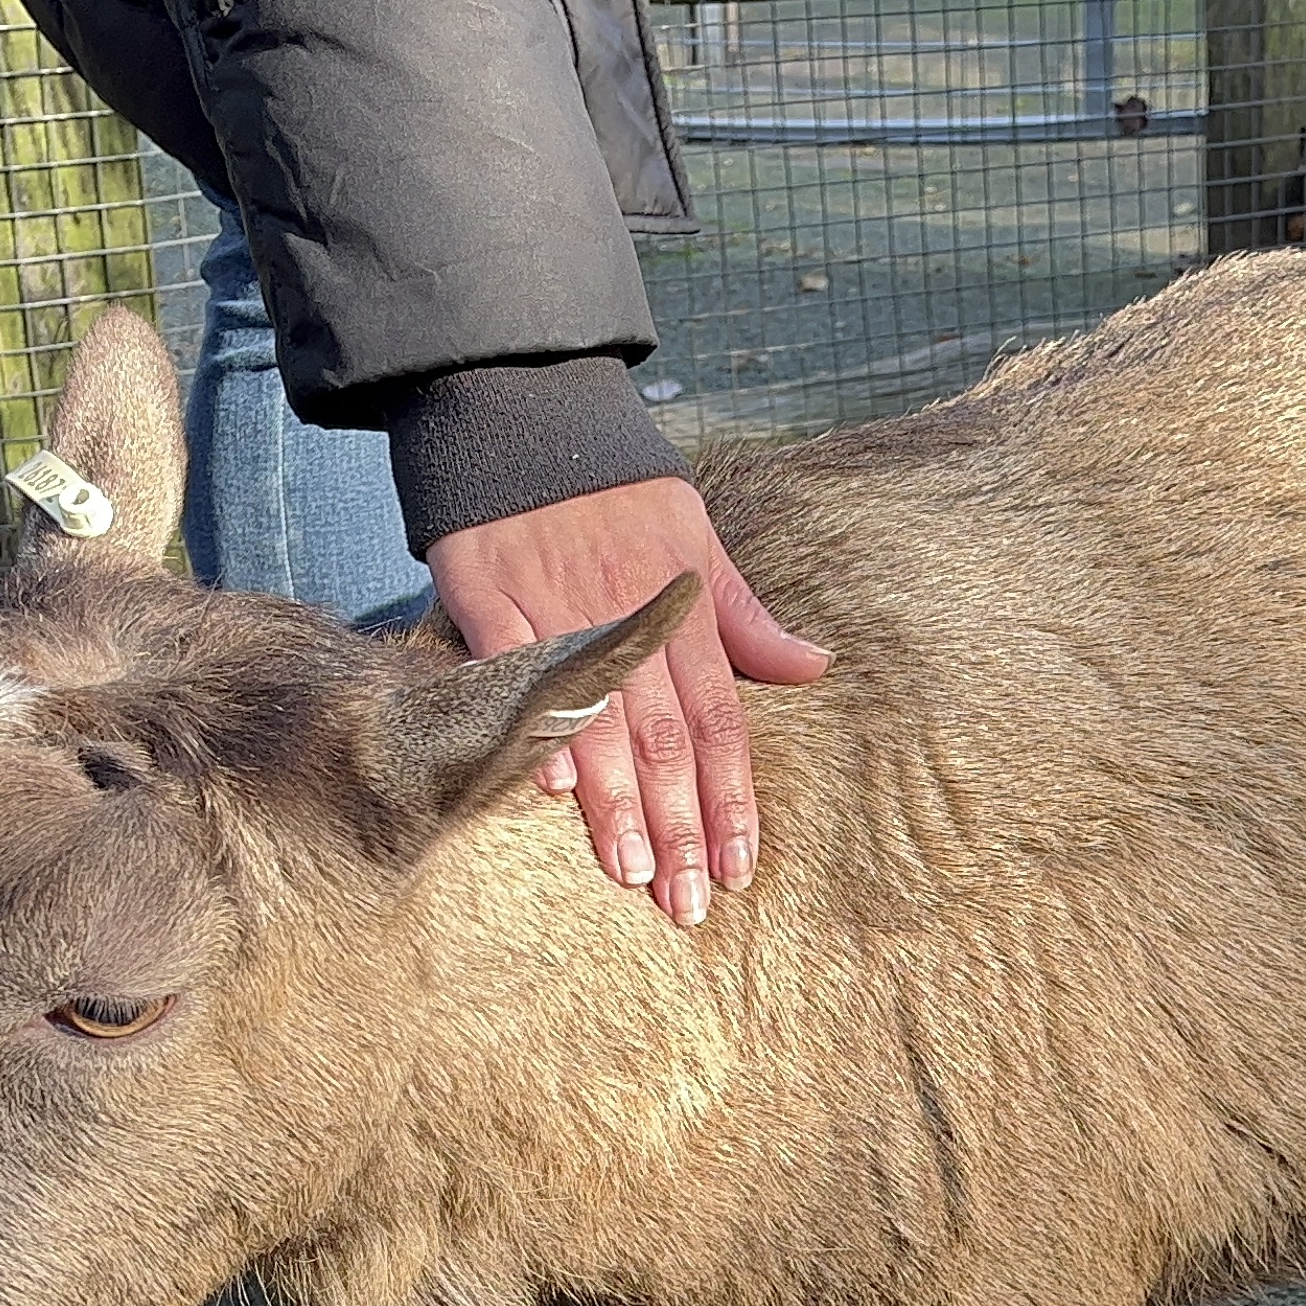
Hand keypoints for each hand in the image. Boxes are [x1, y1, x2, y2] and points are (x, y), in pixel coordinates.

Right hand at [425, 477, 829, 926]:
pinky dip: (534, 725)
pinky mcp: (489, 591)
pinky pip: (515, 668)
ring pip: (596, 716)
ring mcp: (558, 604)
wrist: (526, 405)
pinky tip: (550, 789)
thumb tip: (816, 668)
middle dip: (679, 823)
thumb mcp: (699, 538)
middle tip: (687, 900)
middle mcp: (628, 612)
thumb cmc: (620, 487)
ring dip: (616, 801)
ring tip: (631, 871)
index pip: (720, 720)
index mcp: (682, 607)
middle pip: (664, 735)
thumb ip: (745, 618)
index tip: (741, 865)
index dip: (732, 796)